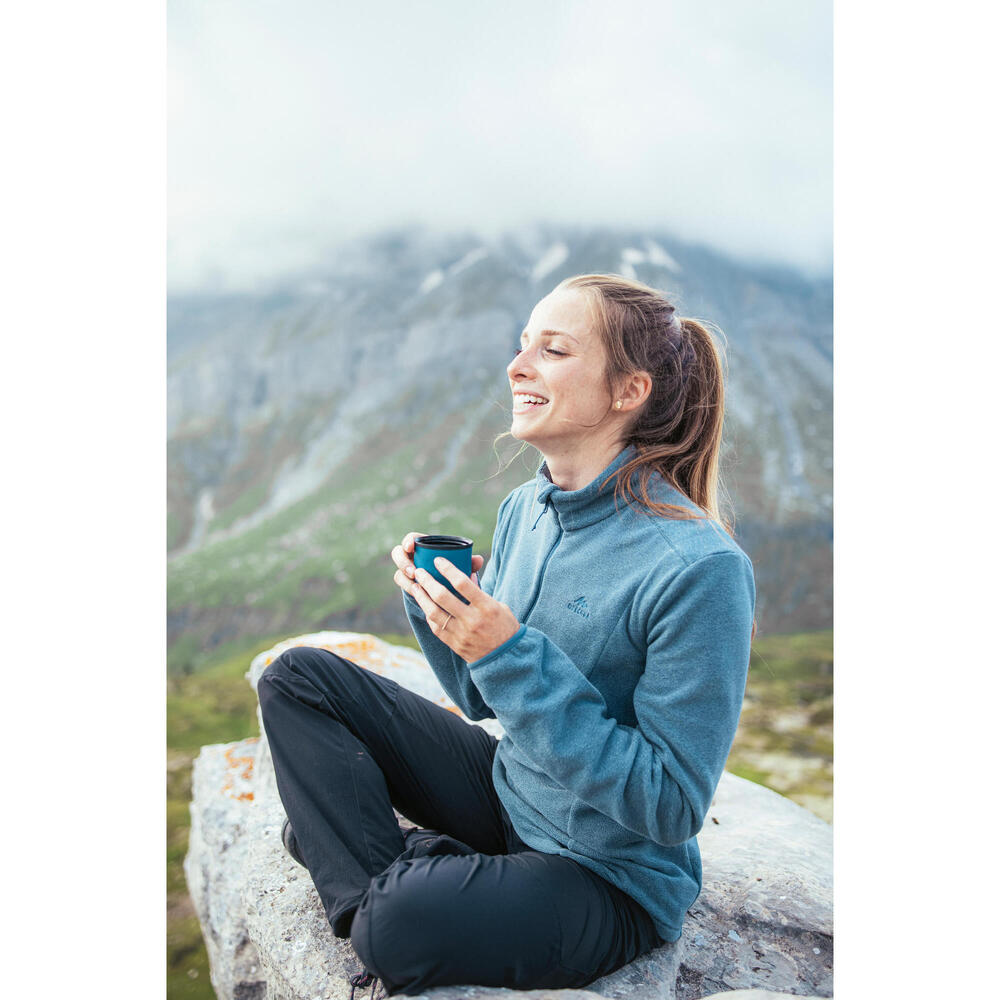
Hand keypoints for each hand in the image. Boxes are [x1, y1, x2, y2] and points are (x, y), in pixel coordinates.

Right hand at [391, 532, 483, 588]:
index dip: (408, 541)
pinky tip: (416, 593)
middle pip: (398, 554)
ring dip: (405, 578)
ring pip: (399, 571)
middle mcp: (412, 556)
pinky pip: (403, 584)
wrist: (448, 586)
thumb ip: (467, 562)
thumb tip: (478, 560)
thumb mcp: (460, 565)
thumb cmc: (454, 569)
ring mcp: (407, 570)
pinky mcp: (407, 583)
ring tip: (415, 585)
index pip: (411, 538)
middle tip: (413, 571)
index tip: (411, 546)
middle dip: (402, 562)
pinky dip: (408, 588)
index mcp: (424, 546)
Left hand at [403, 557, 519, 662]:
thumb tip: (467, 574)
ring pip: (433, 612)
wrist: (506, 658)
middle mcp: (472, 620)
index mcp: (486, 607)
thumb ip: (480, 592)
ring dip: (422, 597)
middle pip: (442, 596)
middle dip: (428, 581)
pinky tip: (425, 606)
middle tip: (420, 572)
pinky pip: (436, 628)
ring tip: (415, 586)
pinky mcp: (454, 644)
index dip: (447, 569)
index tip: (437, 560)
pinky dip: (429, 615)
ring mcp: (461, 633)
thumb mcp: (498, 606)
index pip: (462, 583)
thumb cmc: (504, 627)